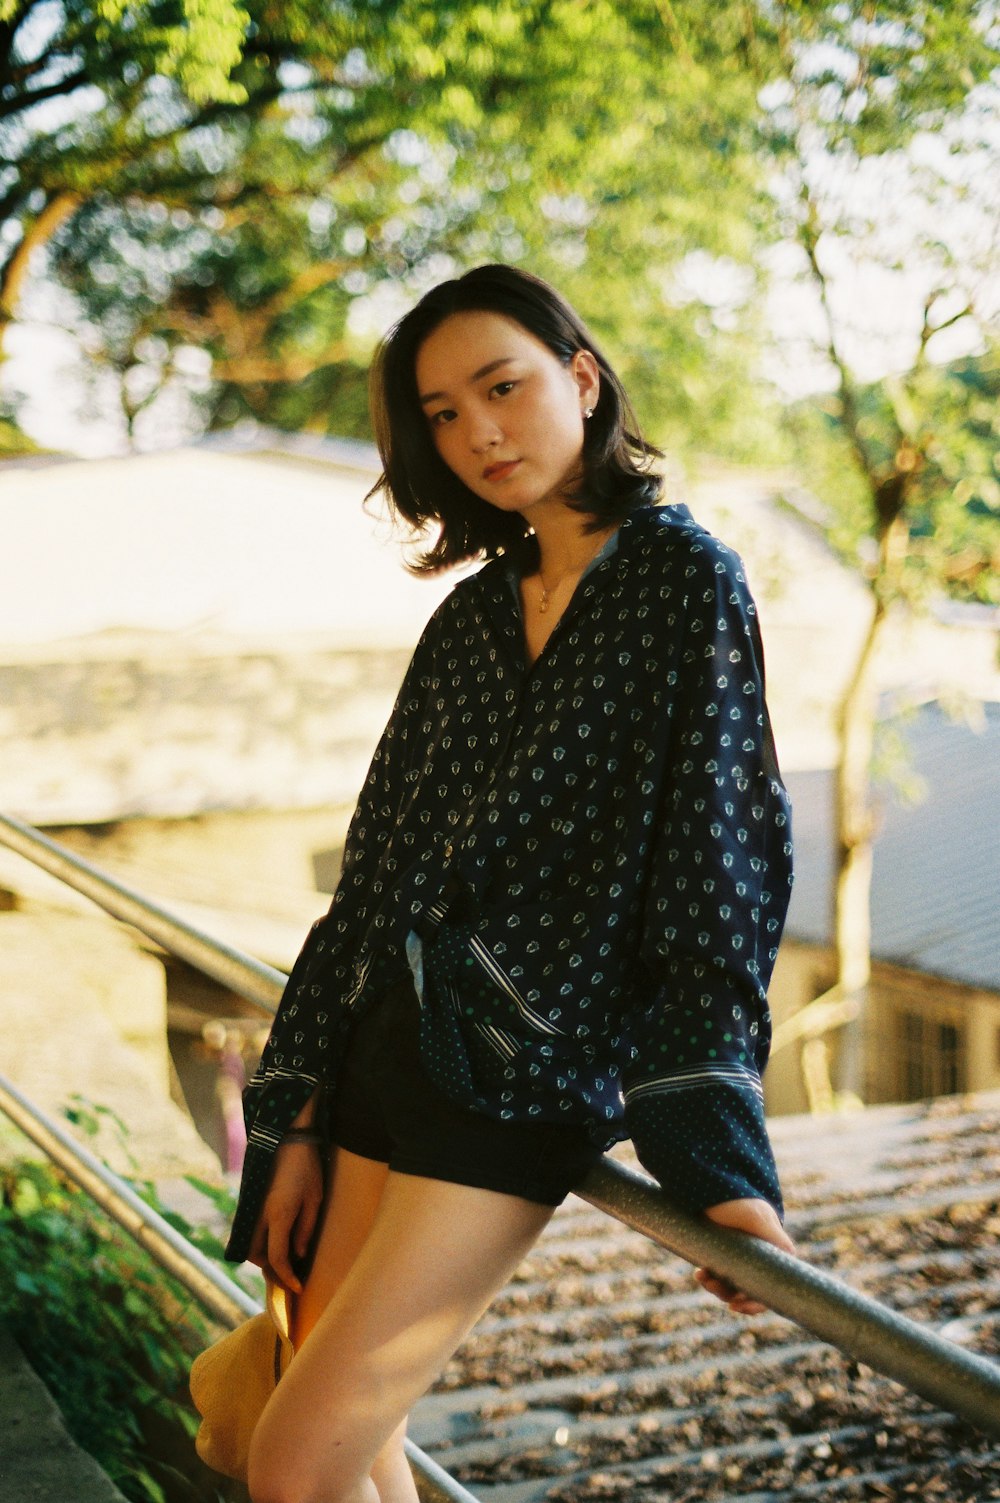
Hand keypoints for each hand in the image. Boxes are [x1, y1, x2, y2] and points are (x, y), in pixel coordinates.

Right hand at [247, 1142, 323, 1293]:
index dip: (287, 1277)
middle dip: (271, 1270)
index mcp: (278, 1216)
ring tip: (285, 1261)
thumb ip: (306, 1229)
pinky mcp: (250, 1203)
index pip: (277, 1259)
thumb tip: (299, 1255)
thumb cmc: (306, 1167)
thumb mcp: (314, 1199)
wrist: (286, 1138)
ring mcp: (252, 1209)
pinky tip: (278, 1241)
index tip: (298, 1288)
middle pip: (256, 1257)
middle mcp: (259, 1216)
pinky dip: (260, 1242)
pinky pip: (250, 1232)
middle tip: (290, 1276)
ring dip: (264, 1257)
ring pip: (250, 1246)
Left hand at [694, 1197, 796, 1316]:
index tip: (736, 1306)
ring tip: (701, 1276)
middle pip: (747, 1291)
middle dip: (729, 1294)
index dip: (755, 1304)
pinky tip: (699, 1273)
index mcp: (772, 1252)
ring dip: (715, 1287)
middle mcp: (758, 1257)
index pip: (770, 1289)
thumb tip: (790, 1258)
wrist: (712, 1182)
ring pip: (729, 1285)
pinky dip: (708, 1277)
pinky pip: (717, 1274)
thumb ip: (776, 1238)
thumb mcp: (758, 1217)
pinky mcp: (722, 1251)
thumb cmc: (739, 1200)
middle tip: (712, 1285)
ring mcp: (739, 1256)